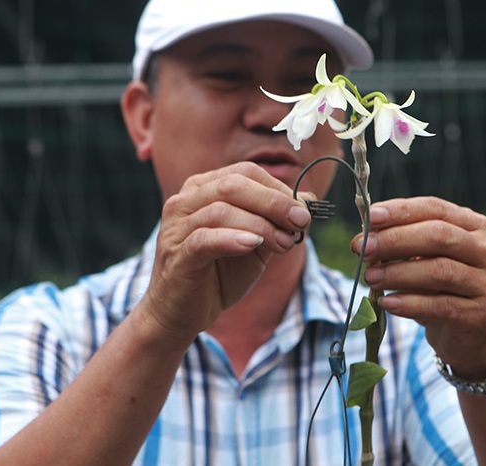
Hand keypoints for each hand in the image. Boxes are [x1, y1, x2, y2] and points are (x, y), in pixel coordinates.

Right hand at [138, 163, 311, 343]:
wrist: (183, 312)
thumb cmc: (220, 272)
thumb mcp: (257, 243)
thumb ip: (277, 220)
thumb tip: (309, 199)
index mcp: (203, 188)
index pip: (245, 173)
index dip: (278, 189)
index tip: (304, 212)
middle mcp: (185, 201)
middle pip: (233, 185)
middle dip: (273, 203)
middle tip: (299, 223)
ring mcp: (176, 227)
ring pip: (221, 211)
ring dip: (260, 226)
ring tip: (283, 244)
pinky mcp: (176, 254)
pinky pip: (203, 239)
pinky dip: (232, 239)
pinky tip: (252, 245)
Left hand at [354, 197, 485, 378]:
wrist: (464, 332)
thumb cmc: (438, 287)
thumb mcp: (422, 258)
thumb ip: (400, 243)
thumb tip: (365, 238)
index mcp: (472, 225)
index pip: (435, 209)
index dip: (401, 211)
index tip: (371, 217)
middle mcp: (485, 250)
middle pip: (439, 236)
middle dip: (396, 240)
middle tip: (364, 248)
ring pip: (440, 271)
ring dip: (398, 273)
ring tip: (370, 277)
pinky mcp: (479, 314)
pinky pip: (441, 306)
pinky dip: (410, 303)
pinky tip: (387, 303)